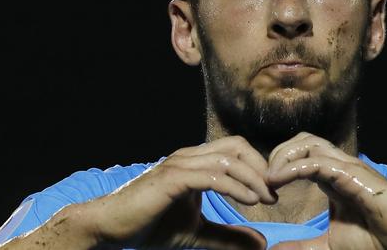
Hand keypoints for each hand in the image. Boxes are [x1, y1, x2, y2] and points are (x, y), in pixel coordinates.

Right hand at [89, 136, 275, 249]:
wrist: (111, 227)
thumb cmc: (150, 226)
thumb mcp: (197, 233)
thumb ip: (228, 236)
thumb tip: (260, 242)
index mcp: (195, 162)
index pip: (236, 150)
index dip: (258, 166)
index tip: (272, 192)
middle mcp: (189, 156)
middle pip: (237, 146)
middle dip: (260, 167)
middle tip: (274, 192)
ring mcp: (180, 164)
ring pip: (228, 159)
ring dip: (253, 177)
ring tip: (266, 198)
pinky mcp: (172, 178)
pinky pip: (213, 176)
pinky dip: (236, 187)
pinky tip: (250, 201)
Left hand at [266, 132, 386, 249]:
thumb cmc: (378, 240)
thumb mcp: (330, 246)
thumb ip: (303, 246)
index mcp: (331, 177)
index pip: (300, 153)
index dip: (278, 164)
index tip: (265, 190)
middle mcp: (338, 166)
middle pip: (301, 140)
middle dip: (277, 154)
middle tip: (265, 182)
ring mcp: (347, 167)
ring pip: (308, 143)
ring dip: (283, 156)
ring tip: (270, 180)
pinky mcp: (354, 175)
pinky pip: (318, 162)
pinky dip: (294, 167)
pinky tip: (278, 181)